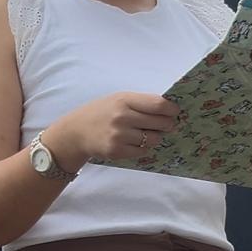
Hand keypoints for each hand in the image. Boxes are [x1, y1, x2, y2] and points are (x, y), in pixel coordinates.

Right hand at [44, 92, 179, 168]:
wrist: (76, 131)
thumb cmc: (102, 112)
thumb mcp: (118, 99)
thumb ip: (141, 103)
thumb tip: (169, 110)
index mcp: (125, 100)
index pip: (158, 105)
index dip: (171, 109)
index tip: (175, 112)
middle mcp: (122, 117)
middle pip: (160, 123)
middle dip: (167, 124)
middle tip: (167, 124)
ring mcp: (119, 136)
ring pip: (154, 139)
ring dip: (155, 137)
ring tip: (145, 133)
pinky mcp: (117, 151)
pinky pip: (143, 151)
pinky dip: (143, 147)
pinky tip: (134, 142)